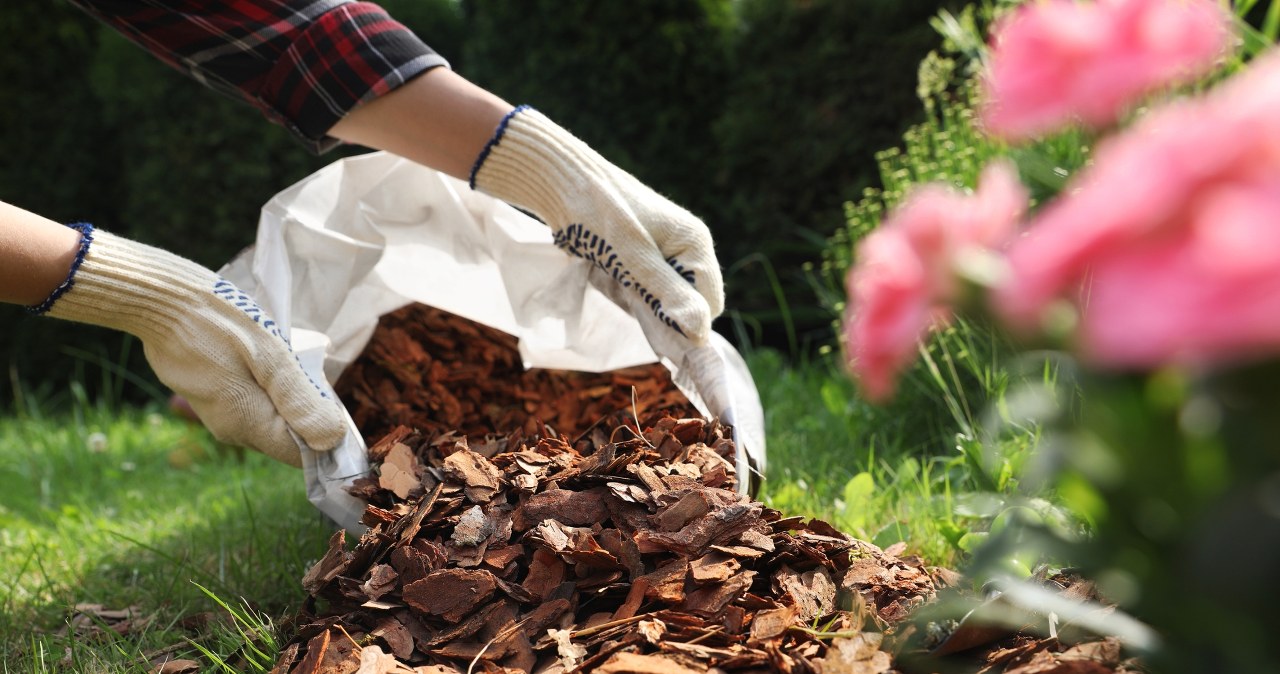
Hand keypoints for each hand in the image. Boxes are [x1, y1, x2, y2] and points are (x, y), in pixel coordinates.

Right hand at [36, 225, 346, 465]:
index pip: (303, 454)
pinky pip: (255, 403)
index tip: (335, 401)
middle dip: (309, 411)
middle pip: (290, 437)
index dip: (328, 436)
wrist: (162, 301)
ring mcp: (222, 416)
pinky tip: (265, 357)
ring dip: (289, 396)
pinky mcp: (215, 400)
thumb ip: (299, 400)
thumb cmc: (218, 322)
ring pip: (273, 419)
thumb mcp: (268, 356)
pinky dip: (269, 387)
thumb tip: (331, 441)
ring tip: (285, 357)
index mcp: (249, 425)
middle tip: (307, 366)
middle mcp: (234, 431)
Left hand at [470, 106, 723, 352]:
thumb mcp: (633, 257)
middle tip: (631, 300)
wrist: (563, 184)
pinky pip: (651, 289)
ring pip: (671, 299)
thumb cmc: (599, 215)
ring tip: (619, 286)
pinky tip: (614, 283)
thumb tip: (701, 333)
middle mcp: (688, 247)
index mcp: (695, 243)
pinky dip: (635, 295)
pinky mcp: (645, 256)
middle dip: (667, 313)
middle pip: (693, 303)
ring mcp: (667, 251)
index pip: (710, 303)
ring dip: (648, 304)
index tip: (652, 318)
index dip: (687, 320)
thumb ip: (668, 292)